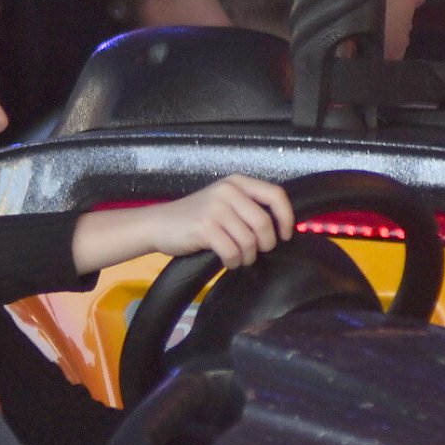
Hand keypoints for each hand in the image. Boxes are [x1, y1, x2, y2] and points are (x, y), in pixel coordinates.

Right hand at [72, 174, 292, 273]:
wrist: (158, 224)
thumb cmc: (193, 216)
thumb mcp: (222, 201)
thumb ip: (247, 206)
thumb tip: (279, 228)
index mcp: (236, 182)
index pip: (275, 195)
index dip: (286, 217)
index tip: (285, 235)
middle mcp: (227, 191)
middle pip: (264, 223)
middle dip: (265, 245)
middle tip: (254, 252)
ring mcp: (215, 209)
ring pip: (249, 241)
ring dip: (247, 257)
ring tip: (238, 258)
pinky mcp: (205, 228)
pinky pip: (232, 252)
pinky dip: (233, 262)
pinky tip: (227, 261)